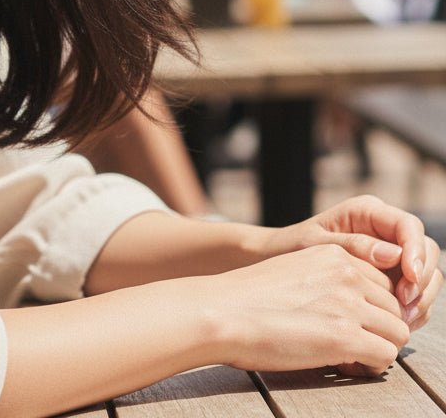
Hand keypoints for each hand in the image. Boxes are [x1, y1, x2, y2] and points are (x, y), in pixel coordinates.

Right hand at [212, 244, 410, 374]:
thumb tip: (345, 307)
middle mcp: (345, 273)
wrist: (221, 312)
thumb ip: (324, 279)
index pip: (380, 281)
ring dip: (379, 346)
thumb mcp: (292, 270)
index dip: (370, 307)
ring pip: (397, 331)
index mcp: (331, 253)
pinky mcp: (345, 335)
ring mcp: (348, 303)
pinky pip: (386, 356)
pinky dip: (372, 365)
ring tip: (350, 355)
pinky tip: (346, 364)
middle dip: (379, 327)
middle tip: (352, 343)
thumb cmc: (247, 298)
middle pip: (393, 306)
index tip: (350, 321)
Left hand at [261, 195, 441, 330]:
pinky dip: (415, 308)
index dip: (416, 251)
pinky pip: (417, 292)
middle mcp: (385, 229)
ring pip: (427, 273)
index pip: (408, 226)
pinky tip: (399, 322)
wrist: (280, 260)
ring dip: (422, 298)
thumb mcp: (316, 244)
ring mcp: (392, 253)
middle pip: (426, 250)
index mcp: (368, 212)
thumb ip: (353, 245)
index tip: (410, 277)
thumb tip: (394, 254)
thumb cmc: (293, 247)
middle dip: (422, 279)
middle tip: (405, 305)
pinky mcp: (393, 276)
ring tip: (403, 320)